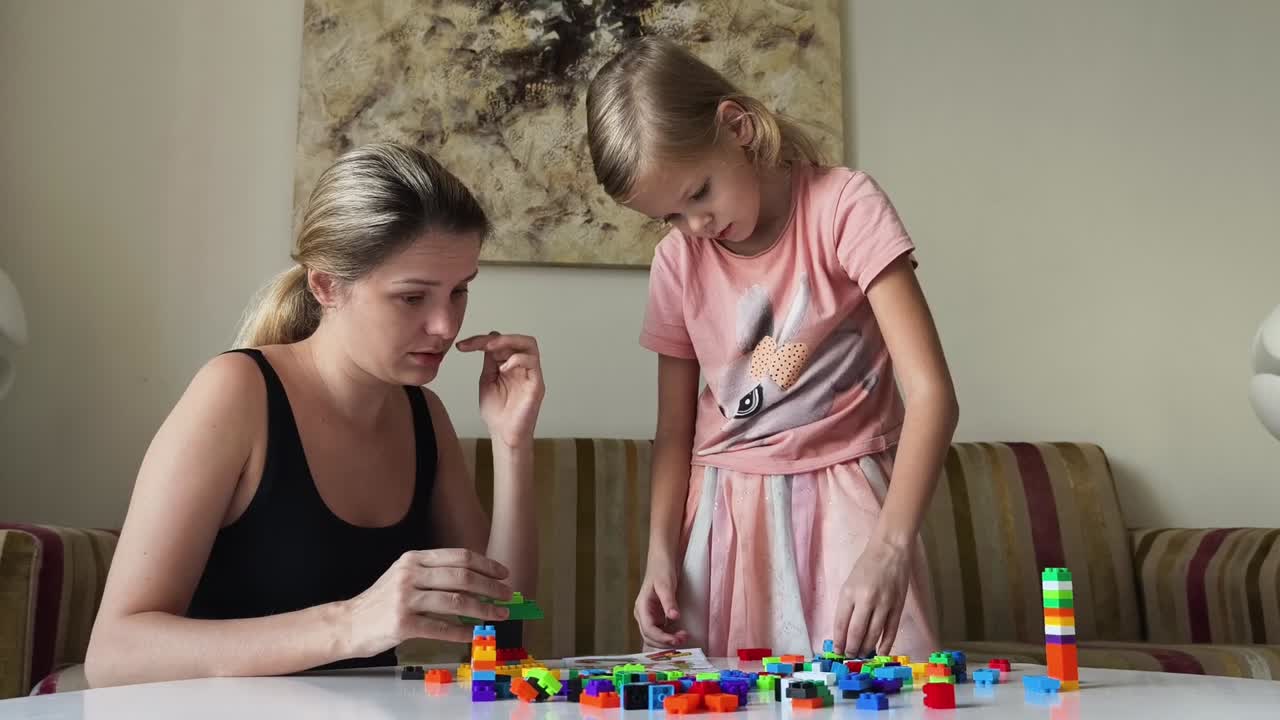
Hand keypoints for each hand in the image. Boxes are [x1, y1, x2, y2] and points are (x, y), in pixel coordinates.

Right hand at [341, 549, 513, 657]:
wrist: (349, 623)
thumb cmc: (382, 601)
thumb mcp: (406, 576)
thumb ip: (435, 575)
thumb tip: (477, 582)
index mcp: (414, 558)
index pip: (458, 557)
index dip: (485, 565)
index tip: (503, 574)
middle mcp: (410, 574)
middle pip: (462, 577)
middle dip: (490, 587)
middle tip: (507, 596)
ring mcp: (405, 599)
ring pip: (455, 602)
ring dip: (483, 609)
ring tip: (498, 615)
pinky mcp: (401, 624)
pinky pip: (441, 628)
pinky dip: (461, 632)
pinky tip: (474, 634)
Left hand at [456, 332, 544, 448]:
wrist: (503, 434)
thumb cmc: (497, 412)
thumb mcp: (487, 380)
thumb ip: (489, 361)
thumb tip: (490, 336)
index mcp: (510, 365)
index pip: (501, 343)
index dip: (481, 340)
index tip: (462, 346)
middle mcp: (522, 367)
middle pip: (517, 339)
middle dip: (496, 338)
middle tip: (479, 344)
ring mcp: (531, 374)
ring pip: (529, 344)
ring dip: (508, 342)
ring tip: (491, 349)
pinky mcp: (537, 384)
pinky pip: (532, 362)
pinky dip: (516, 359)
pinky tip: (503, 369)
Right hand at [634, 557, 688, 648]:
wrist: (663, 560)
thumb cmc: (662, 569)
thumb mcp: (666, 584)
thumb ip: (669, 602)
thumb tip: (674, 617)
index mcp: (642, 607)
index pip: (648, 629)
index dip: (661, 638)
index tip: (676, 640)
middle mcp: (643, 614)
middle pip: (650, 636)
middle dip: (665, 642)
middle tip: (683, 640)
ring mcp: (650, 615)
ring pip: (655, 636)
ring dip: (668, 641)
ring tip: (683, 637)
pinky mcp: (657, 616)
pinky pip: (661, 631)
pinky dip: (669, 636)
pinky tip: (679, 634)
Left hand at [832, 538, 911, 657]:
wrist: (891, 551)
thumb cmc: (867, 565)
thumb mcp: (849, 583)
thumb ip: (847, 605)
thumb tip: (844, 630)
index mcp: (849, 592)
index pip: (841, 623)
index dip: (839, 640)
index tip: (838, 651)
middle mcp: (866, 600)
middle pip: (857, 632)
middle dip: (852, 648)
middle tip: (850, 656)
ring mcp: (884, 604)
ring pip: (874, 634)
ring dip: (866, 648)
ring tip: (862, 655)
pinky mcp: (898, 606)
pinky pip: (891, 630)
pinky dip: (885, 644)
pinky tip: (880, 652)